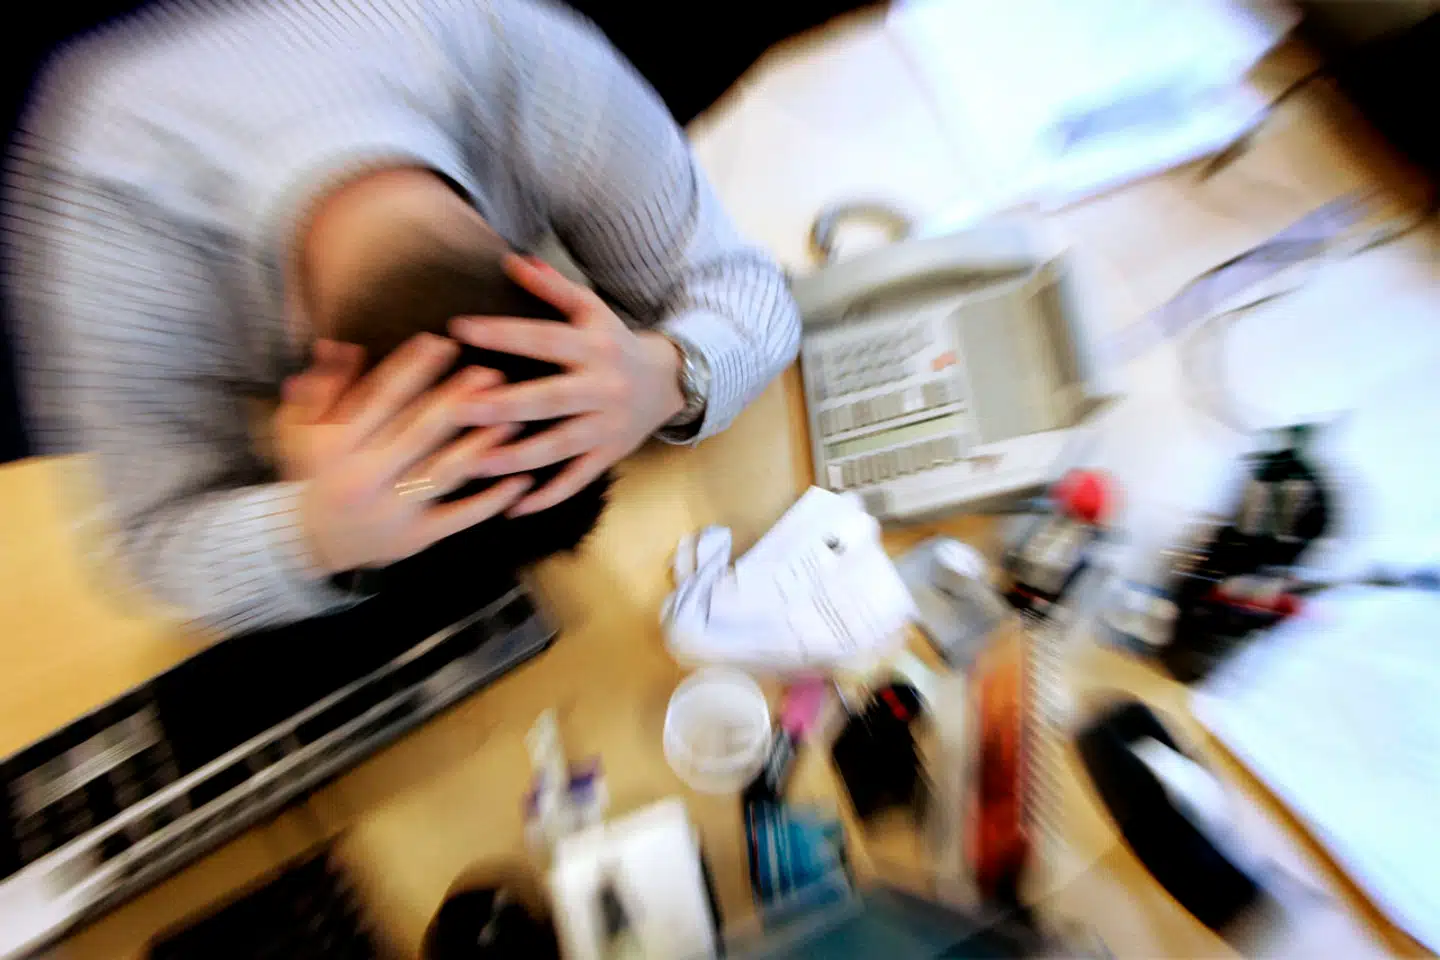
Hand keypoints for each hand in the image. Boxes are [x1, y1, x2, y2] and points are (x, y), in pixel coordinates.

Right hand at [278, 333, 532, 573]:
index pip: (379, 399)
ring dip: (482, 444)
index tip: (441, 342)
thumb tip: (339, 344)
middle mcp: (364, 478)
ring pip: (445, 471)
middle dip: (457, 400)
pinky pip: (460, 517)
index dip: (411, 368)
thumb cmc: (312, 472)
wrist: (305, 541)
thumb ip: (321, 386)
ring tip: (514, 419)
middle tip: (491, 373)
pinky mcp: (416, 537)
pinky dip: (492, 500)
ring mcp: (392, 510)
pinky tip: (521, 480)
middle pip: (419, 431)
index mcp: (334, 447)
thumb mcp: (300, 427)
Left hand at [447, 254, 685, 515]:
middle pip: (548, 399)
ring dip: (516, 457)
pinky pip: (576, 479)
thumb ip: (552, 286)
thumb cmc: (615, 343)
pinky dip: (547, 496)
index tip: (459, 328)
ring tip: (474, 463)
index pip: (543, 338)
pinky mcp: (609, 456)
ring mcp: (606, 426)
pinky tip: (512, 507)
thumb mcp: (592, 309)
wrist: (669, 382)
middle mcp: (601, 388)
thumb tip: (511, 260)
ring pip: (559, 445)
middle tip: (457, 409)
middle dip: (502, 406)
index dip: (503, 334)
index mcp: (593, 347)